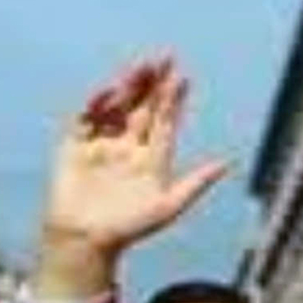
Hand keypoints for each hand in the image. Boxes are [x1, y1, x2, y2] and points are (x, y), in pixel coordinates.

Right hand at [34, 52, 227, 298]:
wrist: (86, 243)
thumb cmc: (130, 228)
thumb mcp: (169, 205)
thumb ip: (197, 182)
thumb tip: (228, 162)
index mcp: (151, 157)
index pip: (164, 121)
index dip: (173, 99)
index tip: (183, 77)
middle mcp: (127, 147)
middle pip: (142, 108)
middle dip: (152, 84)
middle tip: (164, 58)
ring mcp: (101, 145)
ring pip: (117, 108)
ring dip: (128, 88)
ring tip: (141, 67)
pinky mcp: (74, 149)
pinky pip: (85, 120)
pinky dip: (96, 105)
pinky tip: (109, 91)